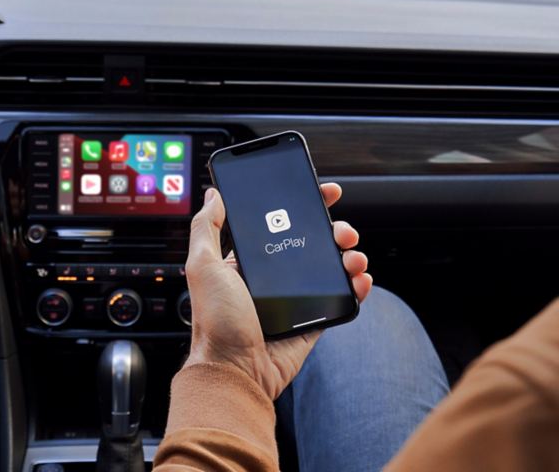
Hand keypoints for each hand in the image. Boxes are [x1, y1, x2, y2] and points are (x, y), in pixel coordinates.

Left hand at [184, 184, 371, 399]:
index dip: (304, 206)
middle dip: (334, 230)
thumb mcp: (203, 267)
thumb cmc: (214, 322)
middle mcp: (271, 278)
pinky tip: (360, 279)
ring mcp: (294, 300)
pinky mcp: (312, 321)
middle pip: (312, 244)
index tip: (324, 192)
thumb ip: (206, 228)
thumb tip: (214, 194)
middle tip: (343, 231)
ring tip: (353, 256)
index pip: (279, 224)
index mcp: (247, 262)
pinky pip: (339, 299)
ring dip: (348, 256)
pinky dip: (355, 287)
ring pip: (330, 269)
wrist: (234, 371)